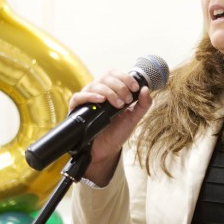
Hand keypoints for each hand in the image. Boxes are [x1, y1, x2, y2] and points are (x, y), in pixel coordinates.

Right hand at [69, 70, 152, 184]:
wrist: (106, 150)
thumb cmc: (117, 132)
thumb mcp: (134, 118)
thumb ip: (143, 105)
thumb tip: (146, 89)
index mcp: (110, 90)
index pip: (114, 74)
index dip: (125, 77)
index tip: (135, 88)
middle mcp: (98, 92)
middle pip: (105, 77)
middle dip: (120, 86)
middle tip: (127, 100)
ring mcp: (87, 100)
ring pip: (95, 85)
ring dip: (109, 92)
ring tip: (118, 105)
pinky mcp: (77, 109)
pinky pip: (78, 97)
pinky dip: (90, 96)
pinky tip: (100, 100)